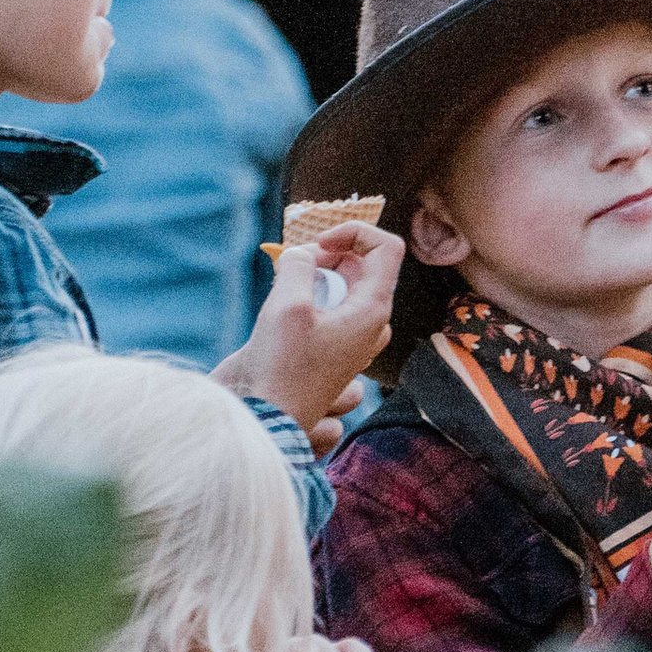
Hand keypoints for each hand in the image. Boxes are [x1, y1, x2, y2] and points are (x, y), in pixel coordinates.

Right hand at [223, 225, 404, 447]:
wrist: (264, 419)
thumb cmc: (280, 369)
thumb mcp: (287, 304)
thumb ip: (299, 264)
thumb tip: (303, 255)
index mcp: (373, 311)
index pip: (386, 248)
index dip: (353, 233)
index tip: (319, 244)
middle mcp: (370, 325)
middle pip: (360, 266)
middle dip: (326, 256)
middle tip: (293, 269)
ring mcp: (351, 340)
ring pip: (342, 288)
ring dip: (314, 279)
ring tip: (285, 295)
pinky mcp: (329, 350)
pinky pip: (327, 309)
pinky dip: (307, 300)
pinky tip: (282, 317)